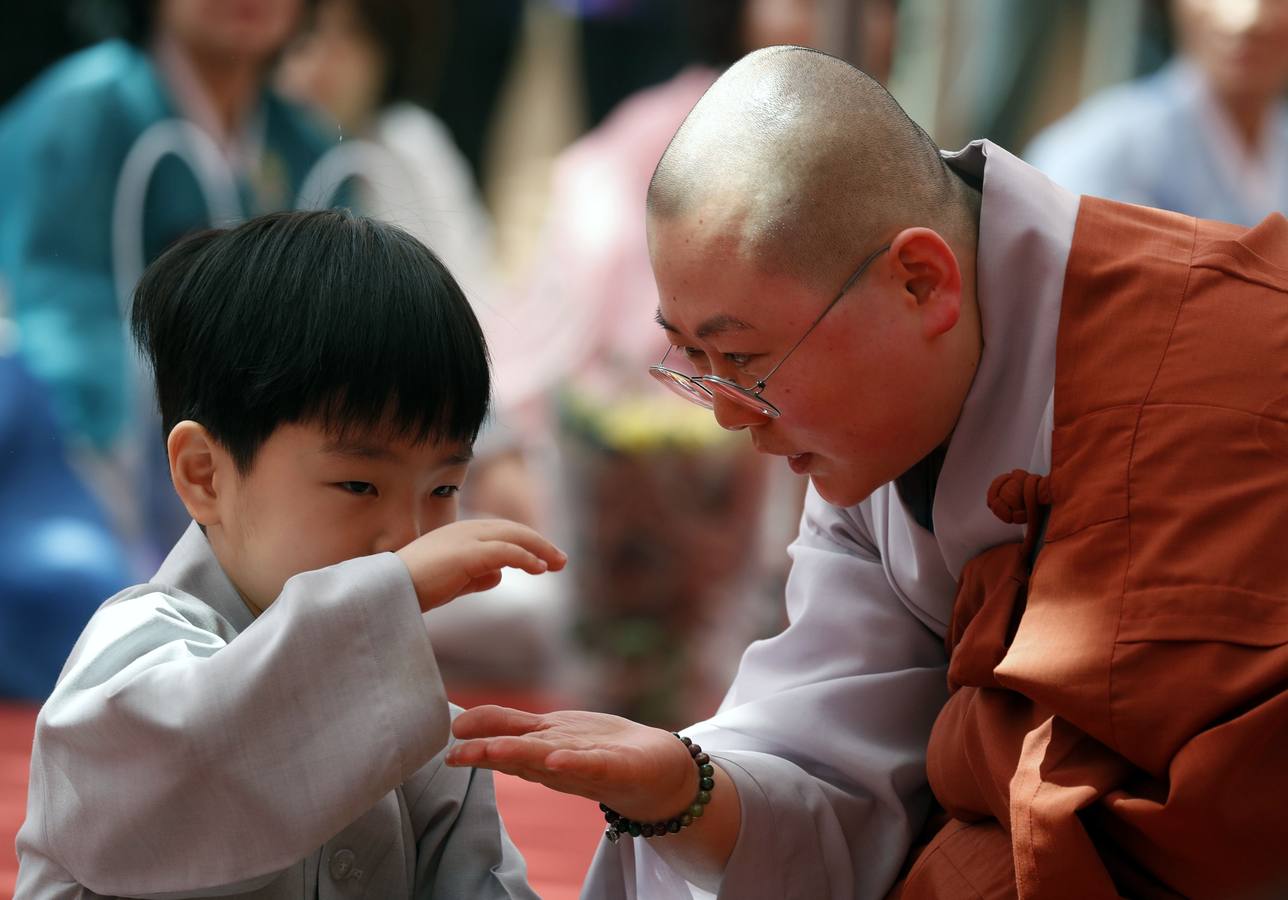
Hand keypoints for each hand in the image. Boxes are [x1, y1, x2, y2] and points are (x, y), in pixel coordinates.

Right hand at [395, 519, 564, 611]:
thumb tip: (499, 575)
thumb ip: (474, 577)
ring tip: (557, 564)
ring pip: (514, 536)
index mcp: (459, 534)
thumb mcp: (452, 581)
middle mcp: (465, 530)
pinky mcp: (467, 554)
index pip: (501, 532)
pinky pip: (506, 551)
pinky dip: (526, 557)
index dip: (526, 543)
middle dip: (539, 544)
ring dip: (540, 549)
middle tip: (561, 560)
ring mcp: (466, 539)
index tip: (544, 559)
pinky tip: (539, 568)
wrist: (387, 592)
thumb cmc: (414, 589)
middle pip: (512, 530)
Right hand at [447, 706, 698, 822]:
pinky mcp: (617, 767)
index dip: (475, 738)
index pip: (504, 739)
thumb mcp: (553, 737)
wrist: (662, 773)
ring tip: (491, 752)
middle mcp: (558, 757)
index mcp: (543, 746)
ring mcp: (586, 763)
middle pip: (518, 753)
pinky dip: (573, 762)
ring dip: (520, 756)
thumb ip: (515, 732)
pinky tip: (555, 758)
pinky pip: (592, 764)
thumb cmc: (601, 752)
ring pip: (546, 758)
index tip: (446, 739)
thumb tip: (468, 723)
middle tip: (453, 755)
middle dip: (486, 752)